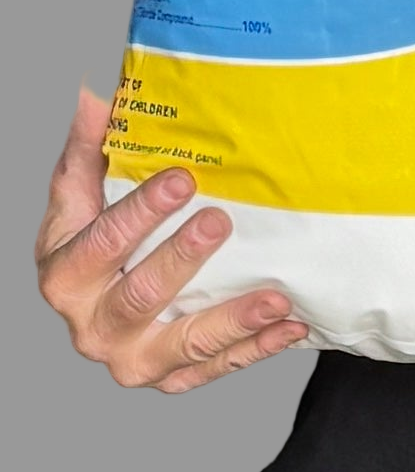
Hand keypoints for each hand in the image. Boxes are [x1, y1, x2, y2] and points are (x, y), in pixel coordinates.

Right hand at [36, 86, 306, 391]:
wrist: (102, 307)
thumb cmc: (97, 241)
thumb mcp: (84, 196)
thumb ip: (91, 148)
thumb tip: (97, 94)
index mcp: (66, 275)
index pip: (97, 245)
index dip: (138, 213)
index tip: (180, 177)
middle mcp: (93, 325)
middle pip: (139, 296)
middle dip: (182, 259)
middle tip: (221, 220)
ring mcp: (135, 357)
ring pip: (184, 344)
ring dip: (233, 319)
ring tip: (274, 296)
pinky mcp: (172, 377)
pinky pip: (218, 367)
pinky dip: (258, 347)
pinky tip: (291, 323)